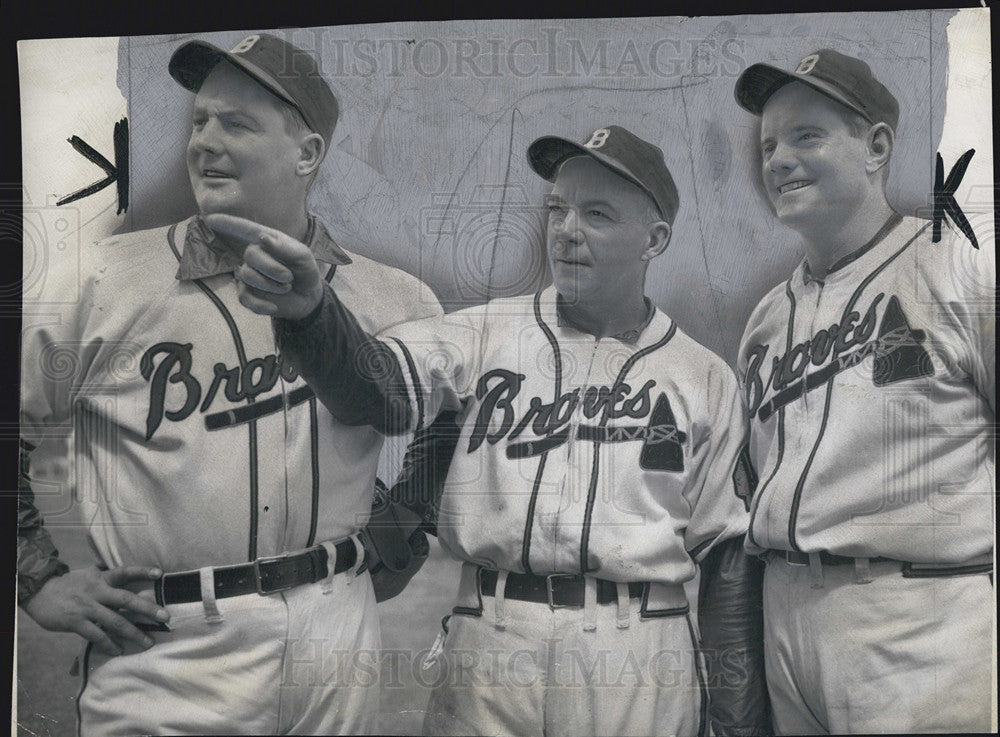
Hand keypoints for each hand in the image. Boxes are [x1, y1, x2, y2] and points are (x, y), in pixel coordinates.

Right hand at [22, 566, 169, 655]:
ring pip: (114, 621)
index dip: (142, 571)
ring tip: (148, 642)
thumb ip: (105, 574)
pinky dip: (109, 644)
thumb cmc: (68, 585)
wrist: (38, 593)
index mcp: (101, 578)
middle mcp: (97, 591)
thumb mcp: (88, 574)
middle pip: (126, 599)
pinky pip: (96, 635)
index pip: (125, 572)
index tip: (160, 573)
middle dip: (147, 608)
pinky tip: (119, 650)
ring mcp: (87, 607)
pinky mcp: (75, 622)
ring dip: (133, 633)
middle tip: (165, 617)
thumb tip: (121, 570)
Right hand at [204, 213, 324, 318]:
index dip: (228, 223)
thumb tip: (263, 237)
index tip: (210, 218)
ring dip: (270, 285)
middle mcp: (255, 255)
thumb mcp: (303, 257)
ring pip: (247, 276)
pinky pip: (244, 298)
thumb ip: (285, 247)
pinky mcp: (248, 293)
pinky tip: (274, 306)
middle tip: (289, 277)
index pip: (245, 228)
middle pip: (250, 255)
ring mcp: (249, 275)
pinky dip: (261, 304)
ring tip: (286, 287)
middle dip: (272, 268)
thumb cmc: (305, 271)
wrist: (309, 298)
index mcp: (267, 241)